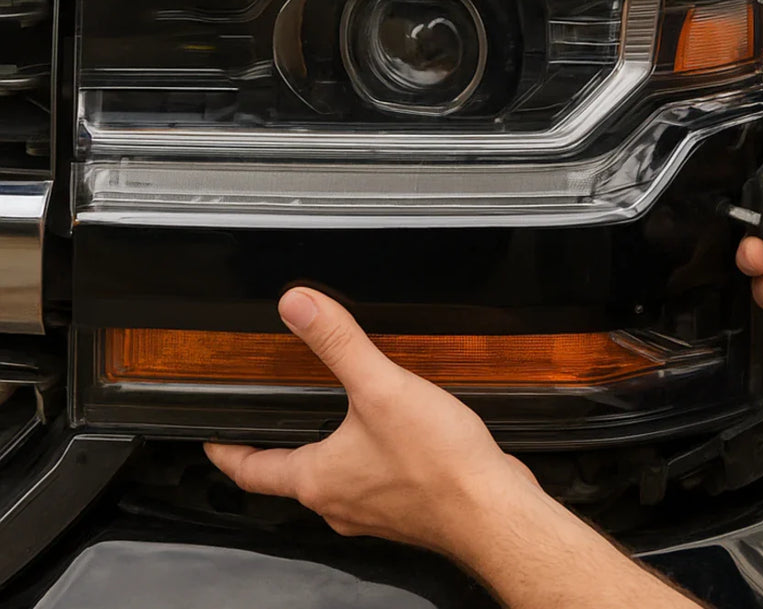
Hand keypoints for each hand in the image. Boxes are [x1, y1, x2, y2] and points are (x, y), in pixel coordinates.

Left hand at [204, 287, 537, 556]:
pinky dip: (374, 462)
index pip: (251, 471)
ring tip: (339, 423)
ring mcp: (376, 511)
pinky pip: (378, 484)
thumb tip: (298, 306)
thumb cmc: (440, 466)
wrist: (494, 511)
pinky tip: (399, 440)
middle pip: (293, 478)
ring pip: (338, 483)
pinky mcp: (410, 509)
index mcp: (319, 479)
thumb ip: (339, 343)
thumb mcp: (381, 389)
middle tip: (276, 425)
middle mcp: (341, 504)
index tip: (213, 442)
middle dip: (282, 449)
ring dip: (332, 456)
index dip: (227, 452)